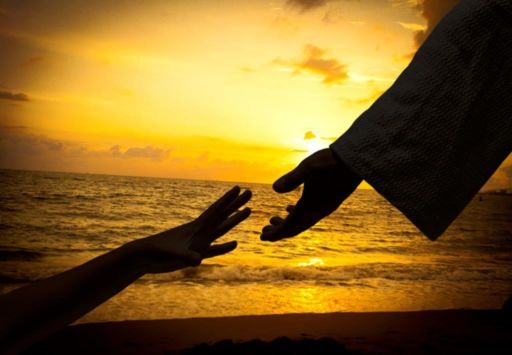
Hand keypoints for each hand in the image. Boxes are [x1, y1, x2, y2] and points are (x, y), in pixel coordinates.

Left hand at [131, 186, 251, 273]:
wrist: (143, 257)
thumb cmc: (155, 251)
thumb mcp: (172, 254)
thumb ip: (186, 256)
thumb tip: (199, 260)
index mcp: (195, 227)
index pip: (216, 211)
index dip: (228, 200)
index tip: (239, 188)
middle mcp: (200, 232)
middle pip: (223, 215)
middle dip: (236, 203)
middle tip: (250, 191)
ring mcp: (199, 242)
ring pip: (221, 229)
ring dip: (234, 220)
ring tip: (247, 210)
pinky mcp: (196, 254)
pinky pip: (215, 249)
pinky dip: (225, 246)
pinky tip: (234, 243)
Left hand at [261, 148, 360, 240]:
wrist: (356, 160)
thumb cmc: (332, 162)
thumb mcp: (309, 167)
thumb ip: (292, 178)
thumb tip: (274, 189)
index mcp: (312, 206)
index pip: (291, 226)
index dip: (277, 233)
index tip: (263, 238)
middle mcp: (319, 211)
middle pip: (296, 227)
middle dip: (280, 231)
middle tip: (264, 232)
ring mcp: (324, 207)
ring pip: (303, 221)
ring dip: (288, 223)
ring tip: (273, 219)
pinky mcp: (328, 201)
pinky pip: (310, 214)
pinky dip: (297, 214)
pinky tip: (290, 207)